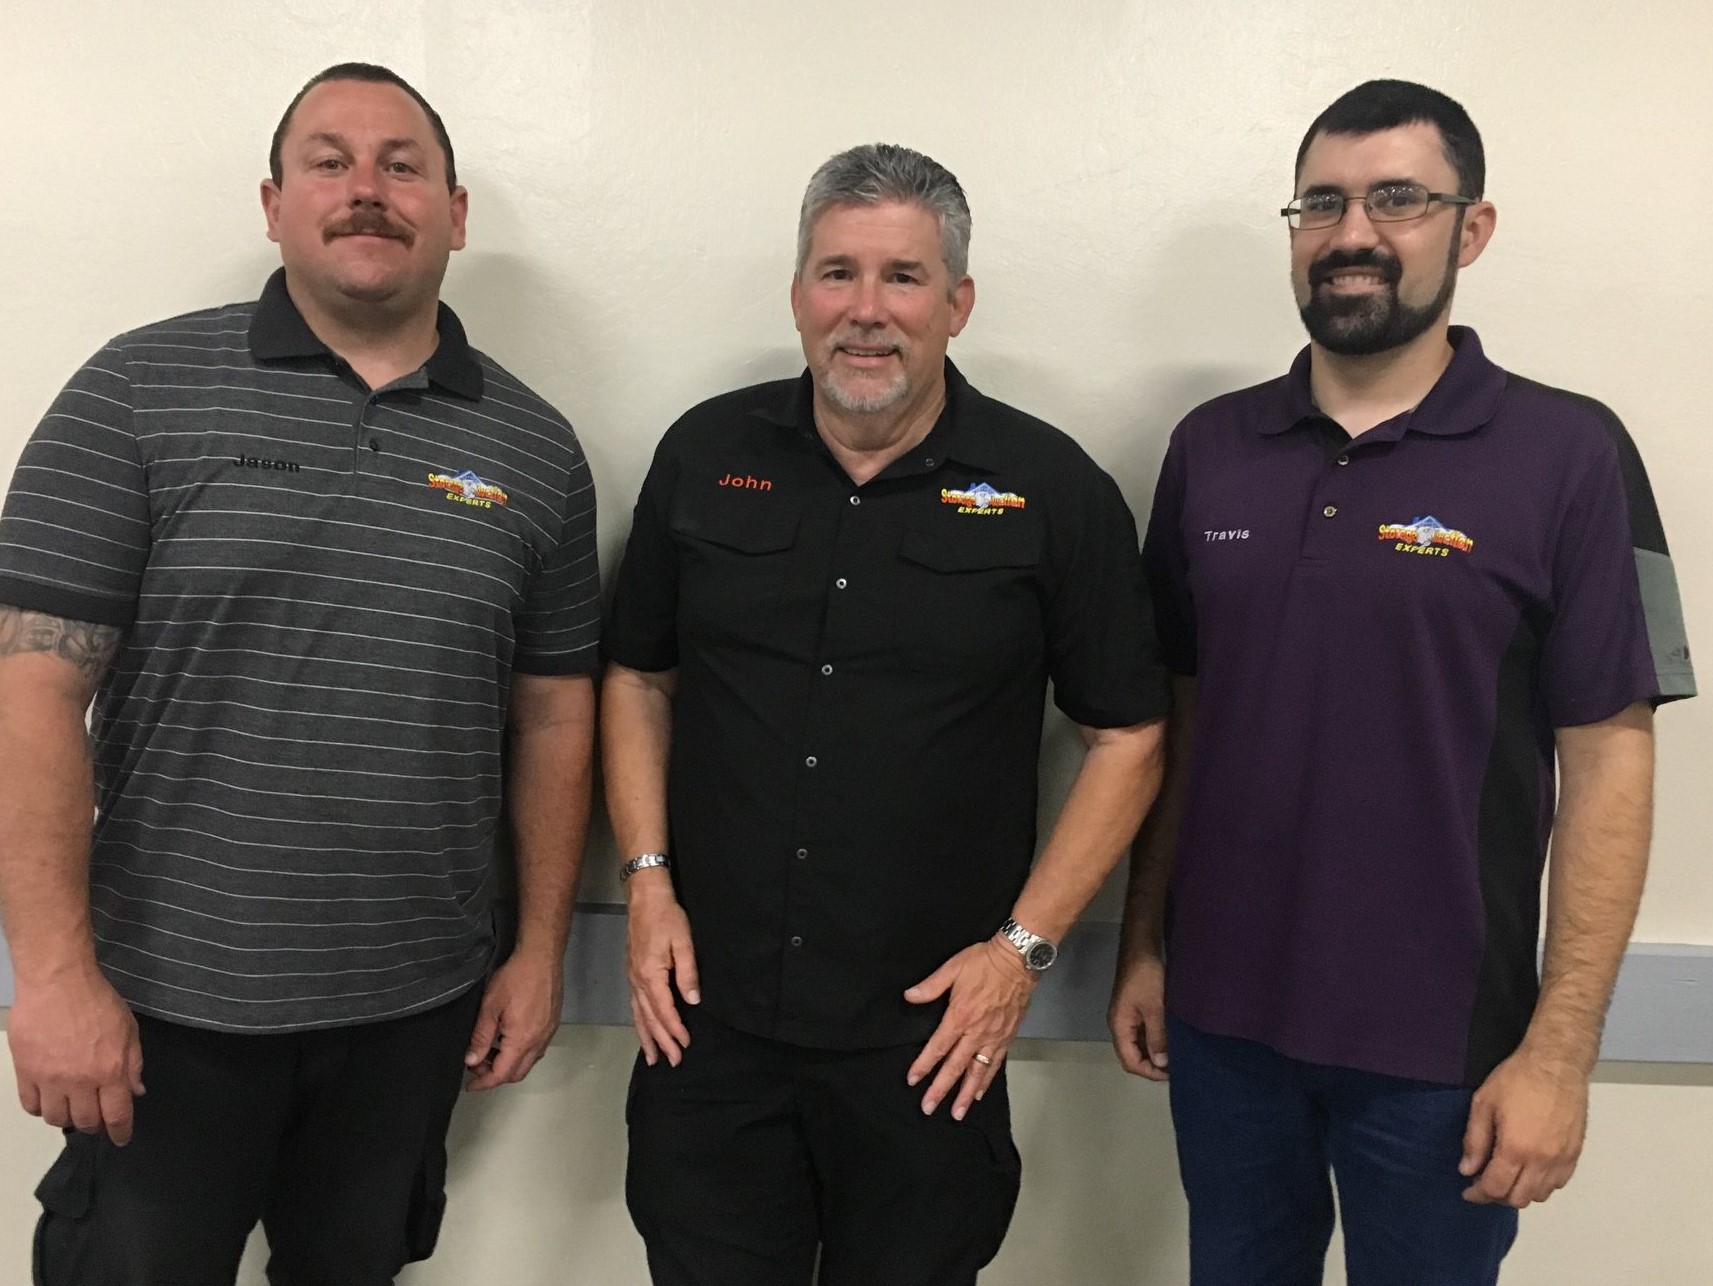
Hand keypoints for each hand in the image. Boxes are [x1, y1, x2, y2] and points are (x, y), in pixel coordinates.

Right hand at [8, 964, 143, 1144]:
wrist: (57, 983)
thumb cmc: (97, 1001)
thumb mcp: (129, 1029)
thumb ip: (133, 1063)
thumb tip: (136, 1091)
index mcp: (110, 1071)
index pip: (117, 1114)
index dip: (120, 1132)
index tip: (121, 1138)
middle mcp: (80, 1081)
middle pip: (86, 1121)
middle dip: (94, 1126)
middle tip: (96, 1119)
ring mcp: (50, 1079)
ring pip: (56, 1118)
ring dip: (67, 1119)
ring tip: (72, 1109)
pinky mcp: (25, 1073)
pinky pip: (31, 1105)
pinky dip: (40, 1109)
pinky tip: (48, 1101)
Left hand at [463, 950, 563, 1090]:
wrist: (542, 957)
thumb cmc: (514, 978)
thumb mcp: (490, 1007)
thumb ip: (480, 1037)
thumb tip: (471, 1061)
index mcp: (522, 1041)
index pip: (502, 1074)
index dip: (484, 1082)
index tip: (470, 1084)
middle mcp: (539, 1042)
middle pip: (517, 1073)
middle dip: (495, 1075)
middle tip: (477, 1064)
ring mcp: (548, 1033)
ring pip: (528, 1062)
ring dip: (508, 1063)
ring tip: (490, 1050)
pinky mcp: (552, 1024)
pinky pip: (537, 1049)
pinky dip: (520, 1052)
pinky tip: (508, 1038)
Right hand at [625, 873, 698, 1066]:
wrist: (645, 898)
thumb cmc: (667, 917)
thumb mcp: (683, 942)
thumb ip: (688, 973)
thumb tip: (693, 1000)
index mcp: (650, 975)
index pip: (664, 1010)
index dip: (675, 1029)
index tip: (685, 1044)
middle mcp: (637, 981)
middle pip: (649, 1018)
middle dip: (661, 1041)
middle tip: (672, 1062)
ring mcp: (632, 978)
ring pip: (638, 1015)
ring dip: (646, 1037)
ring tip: (653, 1058)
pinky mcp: (632, 973)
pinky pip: (634, 1005)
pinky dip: (639, 1022)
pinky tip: (644, 1029)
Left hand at [904, 937, 1036, 1119]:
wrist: (1019, 960)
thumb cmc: (985, 961)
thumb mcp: (953, 968)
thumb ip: (930, 986)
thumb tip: (909, 996)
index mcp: (960, 1016)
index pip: (938, 1047)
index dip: (924, 1065)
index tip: (913, 1081)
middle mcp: (977, 1032)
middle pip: (956, 1067)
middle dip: (941, 1089)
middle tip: (929, 1108)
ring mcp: (994, 1037)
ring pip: (978, 1072)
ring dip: (966, 1094)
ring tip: (957, 1113)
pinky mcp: (1007, 1037)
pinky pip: (995, 1064)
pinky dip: (987, 1080)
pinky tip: (981, 1092)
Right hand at [1108, 951, 1168, 1080]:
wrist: (1141, 947)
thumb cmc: (1146, 977)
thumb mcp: (1154, 1008)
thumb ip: (1157, 1037)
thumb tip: (1161, 1063)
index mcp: (1119, 1026)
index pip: (1130, 1061)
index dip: (1150, 1072)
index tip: (1172, 1074)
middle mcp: (1120, 1024)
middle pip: (1133, 1054)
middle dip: (1154, 1064)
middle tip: (1178, 1066)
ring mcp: (1128, 1016)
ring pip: (1140, 1043)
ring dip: (1156, 1051)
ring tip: (1178, 1054)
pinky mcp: (1137, 1008)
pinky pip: (1144, 1031)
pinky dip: (1156, 1038)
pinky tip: (1172, 1038)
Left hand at [1459, 1047, 1588, 1206]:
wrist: (1556, 1063)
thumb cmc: (1517, 1078)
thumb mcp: (1483, 1103)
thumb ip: (1475, 1140)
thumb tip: (1467, 1169)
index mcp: (1517, 1149)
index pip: (1496, 1188)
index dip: (1478, 1194)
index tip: (1468, 1191)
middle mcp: (1543, 1161)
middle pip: (1518, 1198)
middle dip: (1497, 1195)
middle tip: (1483, 1181)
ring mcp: (1563, 1159)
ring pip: (1540, 1194)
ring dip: (1520, 1191)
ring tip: (1506, 1175)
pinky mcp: (1576, 1153)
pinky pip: (1558, 1183)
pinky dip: (1541, 1185)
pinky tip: (1529, 1170)